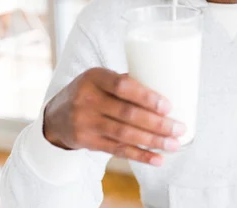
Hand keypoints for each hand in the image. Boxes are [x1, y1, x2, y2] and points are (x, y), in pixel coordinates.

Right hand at [43, 68, 185, 165]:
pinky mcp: (87, 142)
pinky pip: (117, 150)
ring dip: (153, 141)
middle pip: (127, 113)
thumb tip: (168, 88)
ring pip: (124, 134)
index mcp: (95, 77)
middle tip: (179, 129)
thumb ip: (127, 82)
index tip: (168, 106)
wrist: (56, 115)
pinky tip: (157, 158)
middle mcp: (87, 99)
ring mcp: (85, 122)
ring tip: (174, 144)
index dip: (146, 97)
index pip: (122, 85)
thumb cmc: (91, 92)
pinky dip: (140, 155)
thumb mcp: (101, 79)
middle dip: (157, 124)